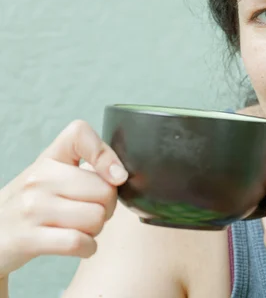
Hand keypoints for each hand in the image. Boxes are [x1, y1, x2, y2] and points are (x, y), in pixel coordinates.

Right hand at [0, 120, 127, 278]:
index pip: (79, 133)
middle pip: (105, 190)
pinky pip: (79, 242)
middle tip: (91, 211)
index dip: (106, 154)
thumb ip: (89, 169)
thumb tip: (121, 176)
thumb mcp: (55, 177)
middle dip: (108, 207)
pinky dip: (88, 248)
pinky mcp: (27, 238)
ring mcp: (31, 207)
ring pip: (96, 218)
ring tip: (80, 228)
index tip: (116, 176)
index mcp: (49, 158)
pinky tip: (79, 246)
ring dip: (97, 230)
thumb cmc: (35, 205)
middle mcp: (38, 177)